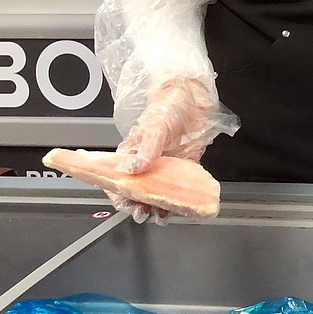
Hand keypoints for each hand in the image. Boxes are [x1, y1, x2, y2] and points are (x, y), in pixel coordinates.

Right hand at [112, 77, 215, 224]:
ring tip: (161, 215)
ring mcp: (165, 170)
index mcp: (131, 155)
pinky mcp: (184, 170)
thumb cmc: (167, 106)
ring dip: (158, 209)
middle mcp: (146, 167)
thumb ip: (146, 148)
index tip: (126, 204)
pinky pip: (179, 192)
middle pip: (137, 194)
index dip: (120, 196)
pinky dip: (179, 203)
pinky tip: (180, 209)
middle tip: (144, 212)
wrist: (194, 98)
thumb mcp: (154, 125)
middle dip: (138, 207)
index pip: (119, 182)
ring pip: (158, 197)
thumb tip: (134, 168)